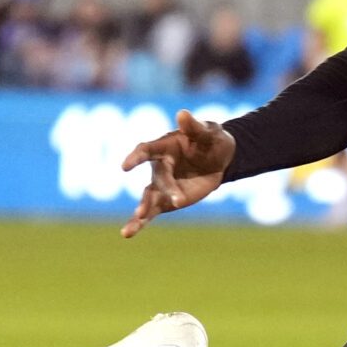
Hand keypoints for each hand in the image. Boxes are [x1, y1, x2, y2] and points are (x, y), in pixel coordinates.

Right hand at [119, 109, 235, 237]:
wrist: (220, 160)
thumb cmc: (212, 140)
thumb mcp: (209, 132)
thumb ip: (195, 127)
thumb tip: (182, 114)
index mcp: (164, 146)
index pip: (146, 150)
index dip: (136, 158)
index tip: (125, 166)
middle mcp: (158, 167)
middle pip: (159, 179)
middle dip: (167, 189)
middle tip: (179, 201)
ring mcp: (161, 185)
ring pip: (148, 198)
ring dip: (142, 209)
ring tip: (137, 219)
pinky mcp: (166, 201)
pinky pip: (151, 212)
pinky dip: (139, 223)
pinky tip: (127, 233)